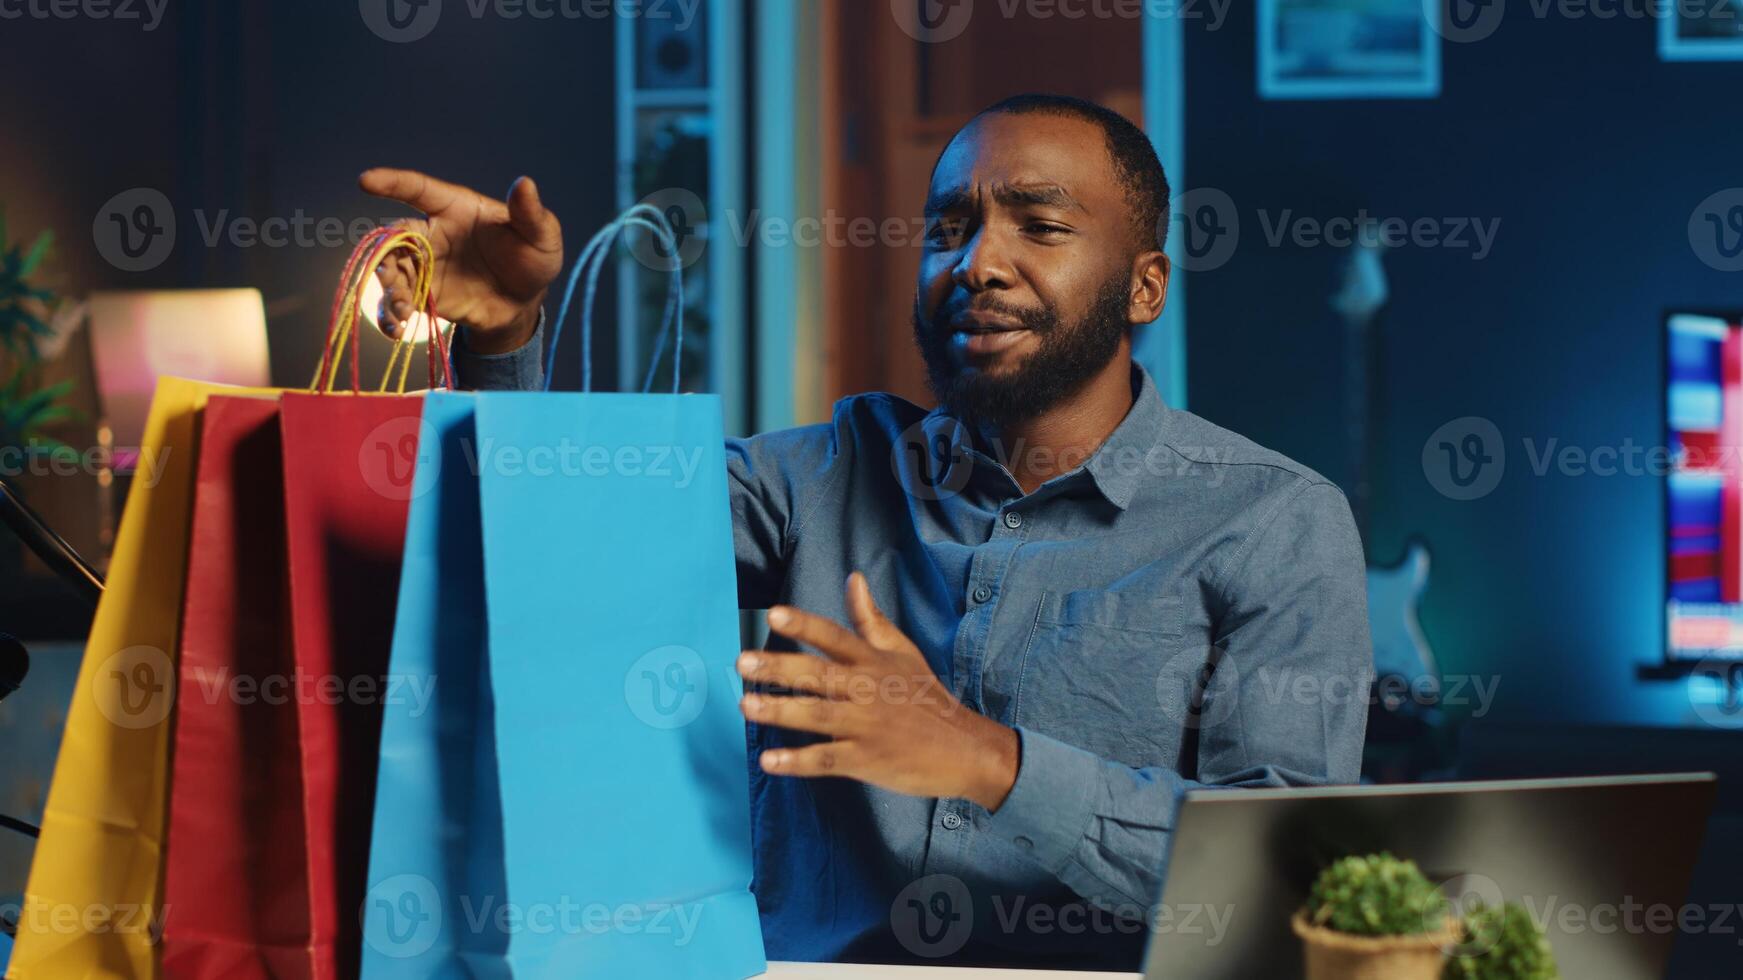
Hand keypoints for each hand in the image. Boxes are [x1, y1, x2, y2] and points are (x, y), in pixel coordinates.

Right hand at [358, 168, 563, 353]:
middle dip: (384, 253)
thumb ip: (529, 213)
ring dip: (389, 290)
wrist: (525, 302)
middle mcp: (433, 233)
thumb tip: (525, 183)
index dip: (392, 182)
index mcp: (456, 208)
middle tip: (389, 276)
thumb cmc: (532, 258)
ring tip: (403, 312)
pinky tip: (396, 330)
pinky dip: (390, 316)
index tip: (365, 181)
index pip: (419, 190)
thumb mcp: (541, 235)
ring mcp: (425, 264)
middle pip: (395, 236)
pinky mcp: (424, 293)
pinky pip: (398, 301)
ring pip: (391, 270)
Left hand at [737, 573, 1020, 810]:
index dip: (805, 624)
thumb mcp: (904, 653)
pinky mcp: (867, 760)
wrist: (965, 749)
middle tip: (742, 662)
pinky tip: (769, 761)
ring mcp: (867, 726)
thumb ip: (871, 620)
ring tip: (745, 705)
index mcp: (874, 662)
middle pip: (819, 674)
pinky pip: (827, 760)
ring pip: (818, 715)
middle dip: (780, 667)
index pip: (835, 636)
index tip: (774, 613)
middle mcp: (868, 690)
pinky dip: (797, 762)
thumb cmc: (927, 698)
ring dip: (781, 710)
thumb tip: (853, 578)